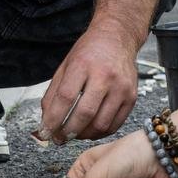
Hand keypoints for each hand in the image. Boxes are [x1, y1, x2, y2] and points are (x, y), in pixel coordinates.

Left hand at [39, 25, 139, 143]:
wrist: (118, 38)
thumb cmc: (89, 52)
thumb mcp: (65, 65)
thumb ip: (53, 94)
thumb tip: (45, 122)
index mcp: (83, 65)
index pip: (66, 98)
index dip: (53, 119)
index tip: (46, 132)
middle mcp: (105, 76)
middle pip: (85, 113)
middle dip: (68, 132)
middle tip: (59, 139)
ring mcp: (121, 87)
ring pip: (101, 123)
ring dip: (83, 135)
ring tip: (74, 134)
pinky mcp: (132, 97)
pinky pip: (115, 124)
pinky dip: (100, 133)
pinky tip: (90, 130)